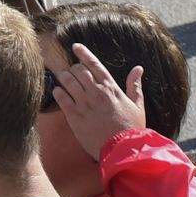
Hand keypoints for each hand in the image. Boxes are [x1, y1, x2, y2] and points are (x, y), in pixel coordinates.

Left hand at [54, 40, 145, 161]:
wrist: (123, 150)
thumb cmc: (132, 128)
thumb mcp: (137, 105)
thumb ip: (135, 85)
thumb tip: (138, 68)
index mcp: (111, 88)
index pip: (94, 64)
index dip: (83, 53)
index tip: (75, 46)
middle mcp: (96, 92)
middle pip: (78, 70)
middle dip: (73, 68)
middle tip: (70, 70)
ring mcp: (85, 104)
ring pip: (68, 81)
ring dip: (63, 76)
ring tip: (60, 76)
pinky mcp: (75, 117)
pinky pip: (62, 98)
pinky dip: (57, 91)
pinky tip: (56, 90)